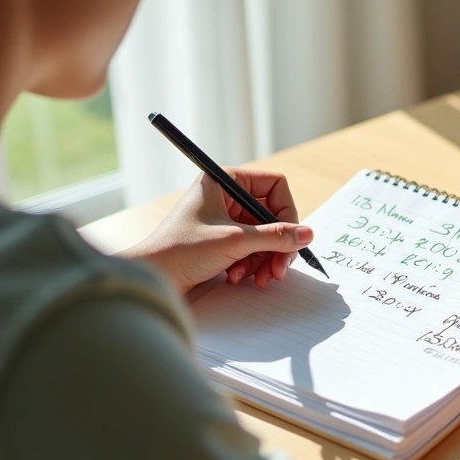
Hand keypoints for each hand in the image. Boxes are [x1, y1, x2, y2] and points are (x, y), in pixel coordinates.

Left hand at [120, 168, 313, 293]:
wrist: (152, 276)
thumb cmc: (180, 250)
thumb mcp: (234, 241)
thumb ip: (275, 236)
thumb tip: (307, 234)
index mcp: (226, 180)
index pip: (275, 186)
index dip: (287, 212)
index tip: (291, 237)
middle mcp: (227, 196)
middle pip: (273, 215)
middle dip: (277, 245)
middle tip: (279, 269)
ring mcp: (225, 218)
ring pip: (265, 235)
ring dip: (264, 259)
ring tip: (258, 278)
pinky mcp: (223, 240)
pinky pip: (252, 248)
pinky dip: (251, 264)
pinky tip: (238, 276)